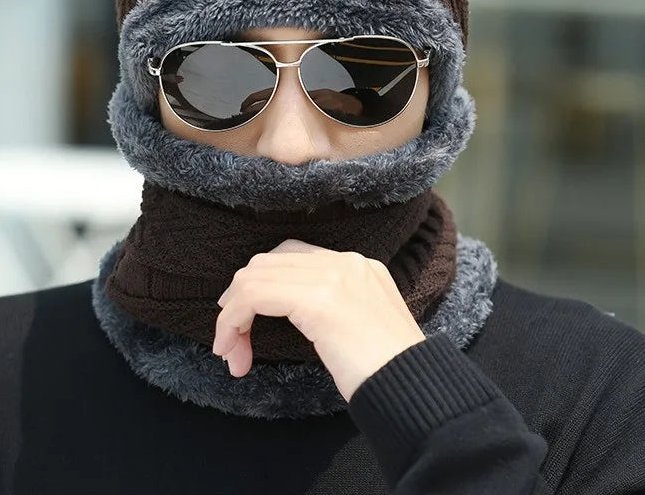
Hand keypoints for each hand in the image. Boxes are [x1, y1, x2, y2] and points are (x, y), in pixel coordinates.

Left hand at [212, 238, 425, 402]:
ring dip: (232, 316)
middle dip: (240, 300)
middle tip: (229, 340)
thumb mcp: (362, 326)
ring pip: (255, 277)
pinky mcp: (318, 299)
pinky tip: (232, 349)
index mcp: (359, 266)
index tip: (244, 322)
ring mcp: (333, 276)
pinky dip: (233, 320)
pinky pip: (255, 296)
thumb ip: (332, 308)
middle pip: (268, 263)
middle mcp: (345, 262)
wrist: (415, 388)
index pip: (291, 257)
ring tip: (229, 352)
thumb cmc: (390, 373)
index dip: (259, 286)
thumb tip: (294, 313)